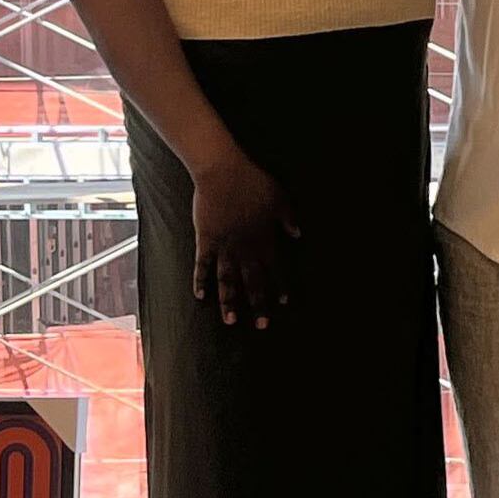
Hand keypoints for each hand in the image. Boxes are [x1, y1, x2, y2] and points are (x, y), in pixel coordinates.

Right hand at [191, 151, 299, 329]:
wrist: (222, 171)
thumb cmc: (253, 181)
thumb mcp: (280, 198)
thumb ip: (288, 218)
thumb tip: (298, 234)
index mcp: (264, 239)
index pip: (275, 269)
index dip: (280, 286)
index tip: (285, 303)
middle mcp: (245, 247)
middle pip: (253, 282)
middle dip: (259, 304)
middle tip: (262, 326)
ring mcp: (224, 246)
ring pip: (228, 280)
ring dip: (230, 302)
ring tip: (232, 321)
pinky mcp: (205, 240)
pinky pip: (202, 265)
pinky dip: (201, 281)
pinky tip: (200, 296)